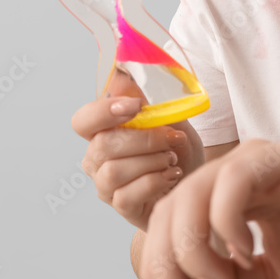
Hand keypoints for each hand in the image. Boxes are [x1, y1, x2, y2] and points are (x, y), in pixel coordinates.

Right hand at [72, 68, 205, 231]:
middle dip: (144, 139)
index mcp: (103, 132)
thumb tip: (122, 70)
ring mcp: (106, 186)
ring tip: (172, 158)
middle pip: (103, 146)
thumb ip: (146, 98)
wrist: (196, 182)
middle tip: (173, 137)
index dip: (103, 111)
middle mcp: (97, 160)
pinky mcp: (121, 208)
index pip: (83, 121)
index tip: (136, 106)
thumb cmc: (177, 149)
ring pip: (114, 171)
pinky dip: (155, 181)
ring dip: (151, 161)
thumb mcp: (169, 117)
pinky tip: (172, 175)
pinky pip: (127, 195)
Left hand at [138, 139, 279, 278]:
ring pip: (190, 193)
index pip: (168, 226)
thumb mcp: (274, 274)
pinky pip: (232, 182)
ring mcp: (258, 161)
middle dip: (166, 267)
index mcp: (228, 199)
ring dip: (191, 248)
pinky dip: (225, 223)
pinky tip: (245, 253)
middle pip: (166, 211)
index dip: (160, 273)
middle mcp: (235, 174)